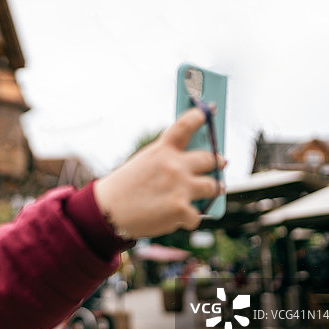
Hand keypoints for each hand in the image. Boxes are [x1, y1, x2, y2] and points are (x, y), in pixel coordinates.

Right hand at [93, 107, 224, 238]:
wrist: (107, 212)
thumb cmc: (123, 188)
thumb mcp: (142, 163)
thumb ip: (165, 159)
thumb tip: (191, 164)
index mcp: (162, 150)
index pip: (186, 125)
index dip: (200, 116)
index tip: (209, 110)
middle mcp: (175, 165)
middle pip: (210, 159)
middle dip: (217, 162)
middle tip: (220, 163)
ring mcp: (181, 188)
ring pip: (213, 186)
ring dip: (213, 189)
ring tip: (213, 191)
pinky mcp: (182, 210)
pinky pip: (197, 214)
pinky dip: (189, 218)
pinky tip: (180, 218)